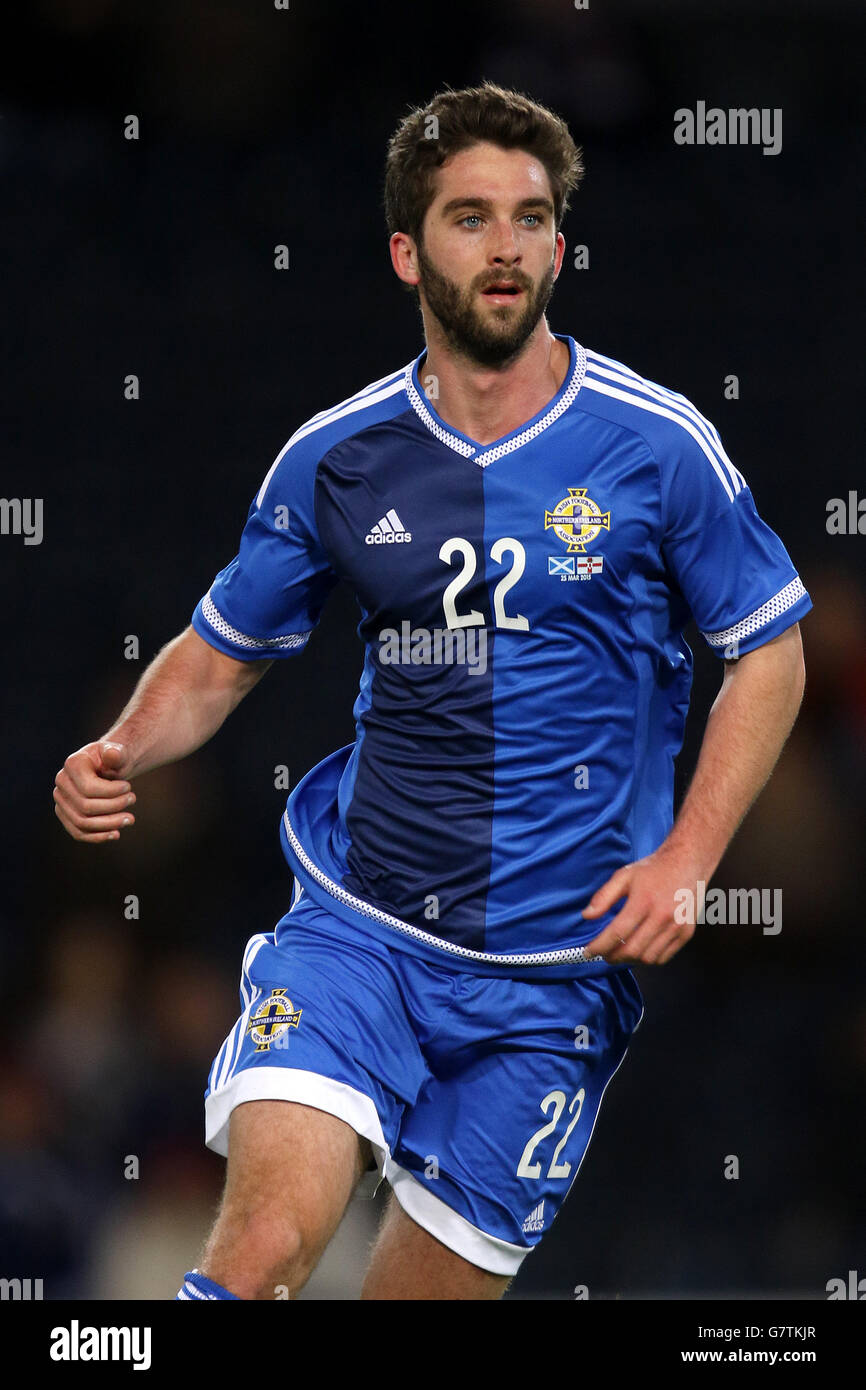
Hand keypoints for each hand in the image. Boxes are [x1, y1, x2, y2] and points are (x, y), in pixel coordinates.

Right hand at [54, 741, 135, 842]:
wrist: (106, 768)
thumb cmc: (113, 760)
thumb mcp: (118, 753)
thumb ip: (116, 754)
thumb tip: (113, 754)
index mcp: (72, 765)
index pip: (89, 788)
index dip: (111, 792)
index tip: (129, 787)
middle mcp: (61, 784)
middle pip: (86, 807)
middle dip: (114, 807)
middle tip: (133, 799)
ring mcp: (61, 801)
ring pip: (81, 822)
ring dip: (109, 824)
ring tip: (130, 819)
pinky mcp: (65, 816)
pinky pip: (78, 833)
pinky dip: (98, 836)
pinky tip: (116, 834)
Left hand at [582, 846, 704, 964]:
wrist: (688, 862)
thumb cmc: (653, 869)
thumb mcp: (623, 876)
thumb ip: (603, 897)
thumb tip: (587, 916)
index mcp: (644, 901)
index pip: (617, 933)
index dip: (599, 946)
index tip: (588, 952)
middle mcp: (662, 916)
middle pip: (632, 950)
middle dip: (612, 957)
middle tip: (603, 954)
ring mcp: (677, 927)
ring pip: (648, 958)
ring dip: (630, 960)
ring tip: (620, 953)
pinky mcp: (687, 933)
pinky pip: (664, 958)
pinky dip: (648, 960)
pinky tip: (639, 951)